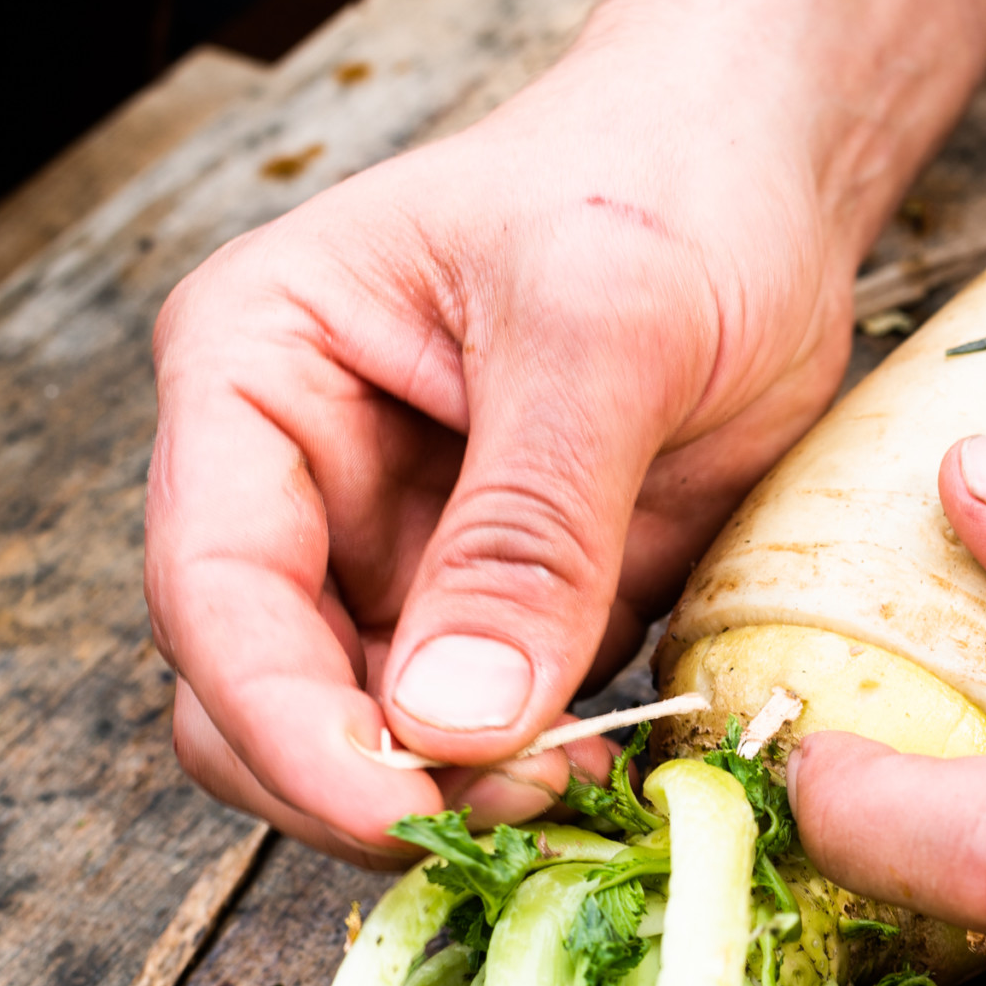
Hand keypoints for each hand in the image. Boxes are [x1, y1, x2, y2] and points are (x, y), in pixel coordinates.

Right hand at [146, 51, 851, 861]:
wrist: (769, 178)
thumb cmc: (671, 189)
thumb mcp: (609, 332)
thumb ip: (528, 527)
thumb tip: (450, 722)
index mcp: (257, 370)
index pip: (215, 589)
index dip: (287, 725)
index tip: (395, 807)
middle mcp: (297, 478)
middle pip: (256, 696)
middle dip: (368, 779)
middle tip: (525, 801)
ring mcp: (391, 557)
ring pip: (359, 745)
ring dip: (454, 797)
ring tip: (582, 780)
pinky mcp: (490, 615)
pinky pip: (473, 742)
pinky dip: (524, 780)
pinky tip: (609, 765)